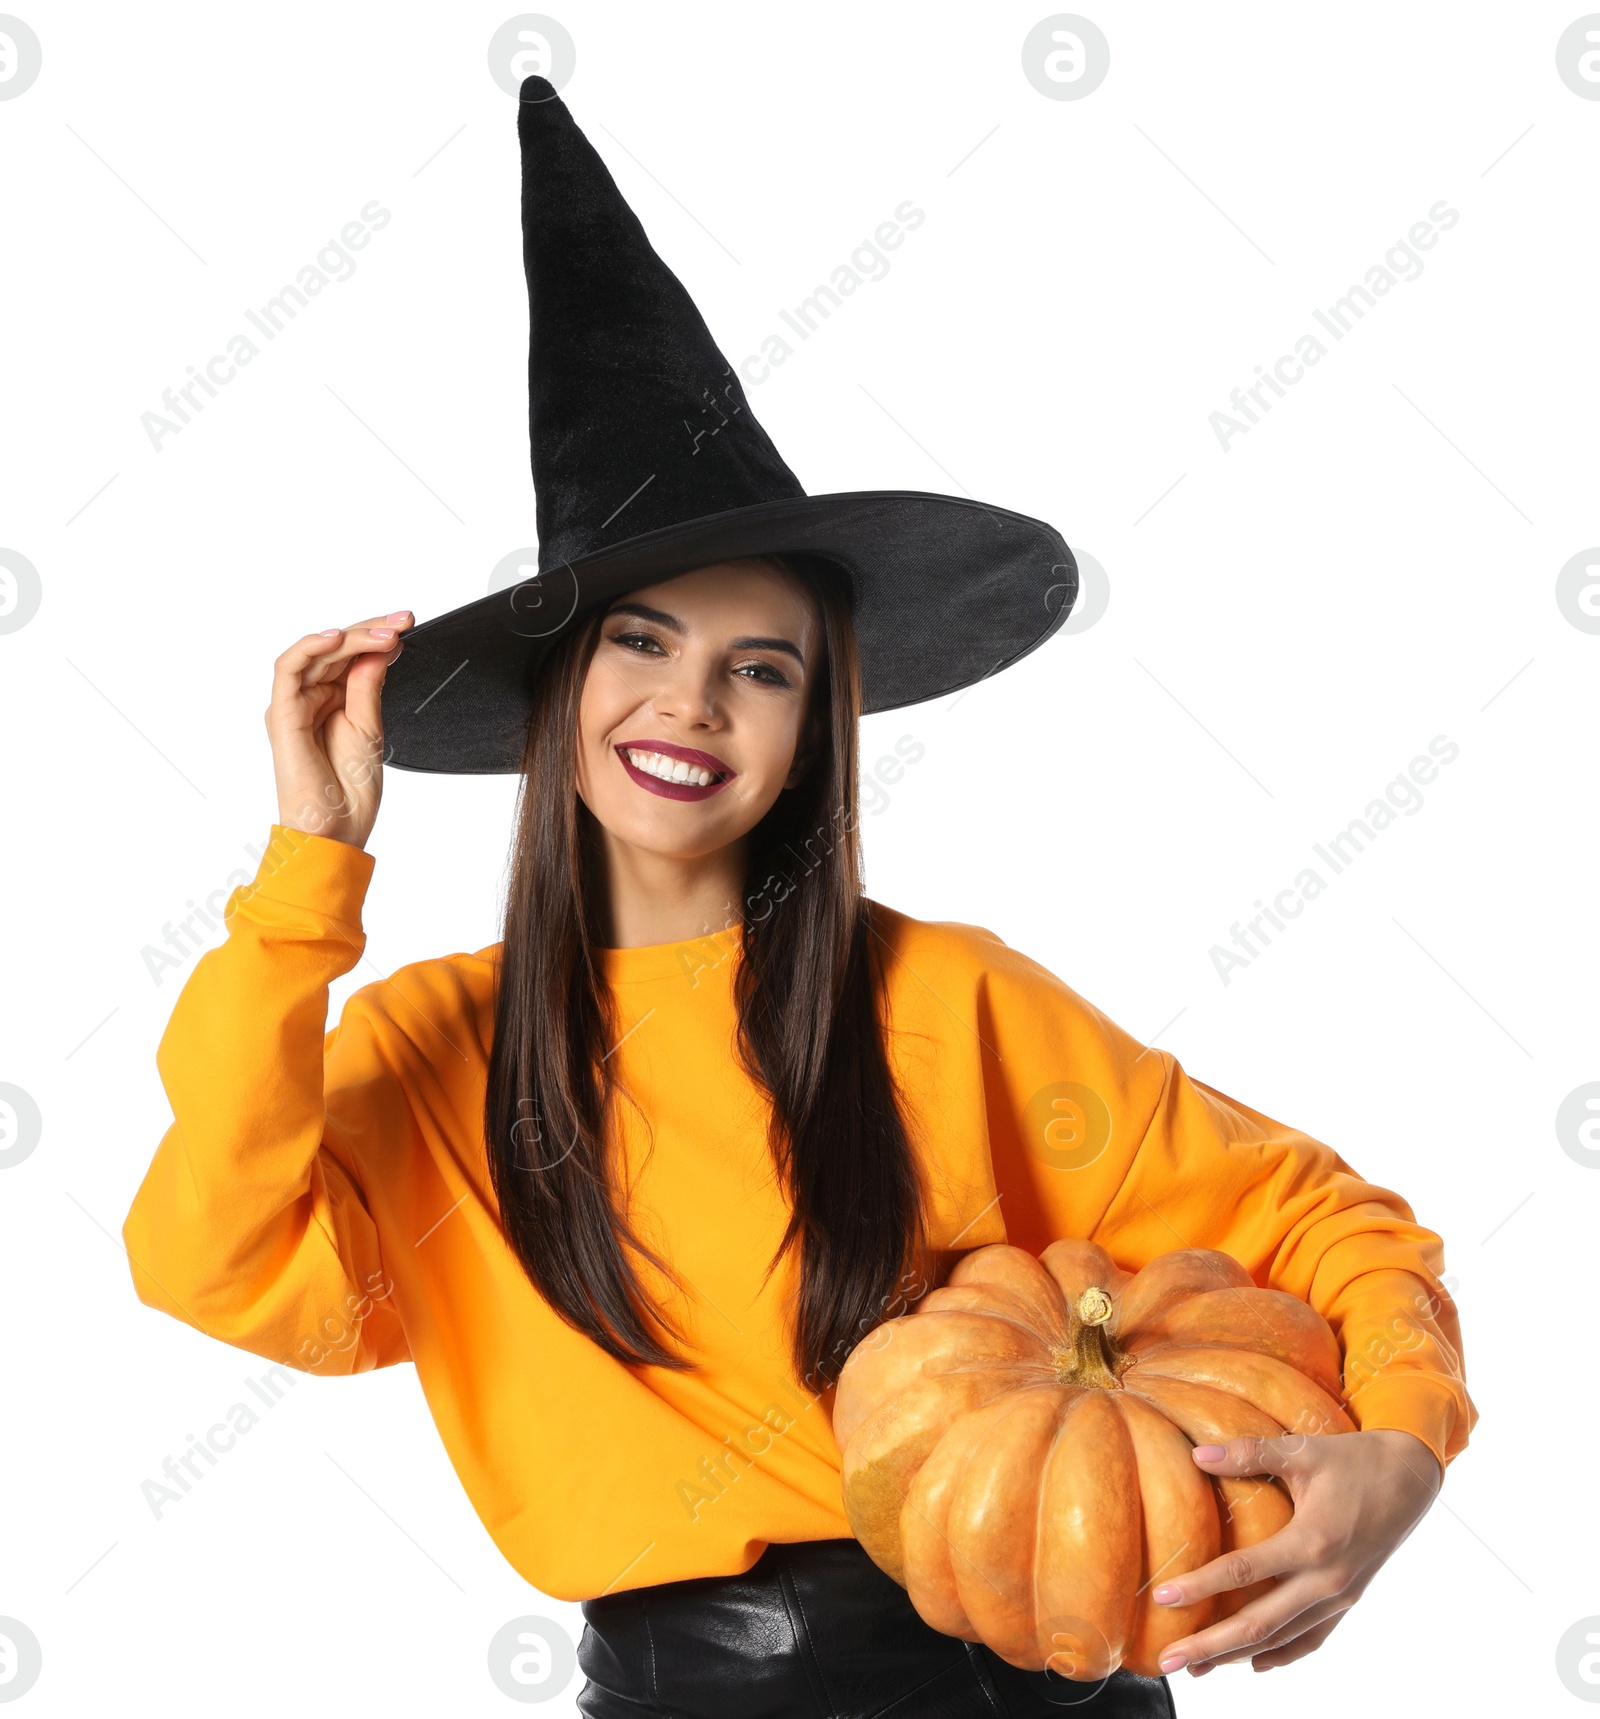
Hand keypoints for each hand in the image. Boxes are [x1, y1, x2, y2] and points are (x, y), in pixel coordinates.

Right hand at [266, 612, 412, 849]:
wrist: (337, 830)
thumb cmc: (350, 792)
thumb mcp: (370, 728)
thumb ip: (368, 686)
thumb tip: (379, 649)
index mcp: (333, 701)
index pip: (351, 656)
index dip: (377, 636)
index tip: (407, 624)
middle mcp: (310, 698)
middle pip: (336, 649)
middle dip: (371, 630)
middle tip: (402, 623)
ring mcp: (294, 704)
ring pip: (317, 653)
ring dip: (350, 637)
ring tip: (383, 634)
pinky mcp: (282, 714)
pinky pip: (288, 670)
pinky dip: (310, 648)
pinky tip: (337, 638)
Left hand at [1149, 1428, 1442, 1675]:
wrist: (1410, 1478)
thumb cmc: (1353, 1459)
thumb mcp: (1302, 1450)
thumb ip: (1250, 1453)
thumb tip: (1197, 1454)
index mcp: (1313, 1542)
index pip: (1244, 1572)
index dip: (1200, 1586)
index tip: (1163, 1597)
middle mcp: (1327, 1580)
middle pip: (1259, 1624)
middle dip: (1210, 1645)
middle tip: (1168, 1660)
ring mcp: (1339, 1597)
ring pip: (1282, 1639)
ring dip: (1237, 1657)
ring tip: (1197, 1670)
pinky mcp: (1348, 1601)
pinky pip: (1311, 1639)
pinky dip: (1281, 1655)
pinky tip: (1254, 1664)